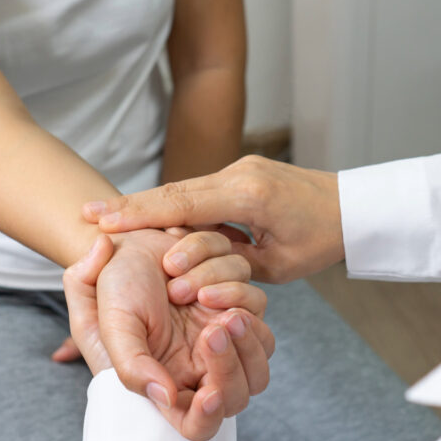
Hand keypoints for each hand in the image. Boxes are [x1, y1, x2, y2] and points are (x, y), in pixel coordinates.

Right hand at [57, 230, 273, 440]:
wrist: (127, 244)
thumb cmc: (112, 288)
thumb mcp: (106, 325)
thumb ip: (132, 366)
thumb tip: (166, 397)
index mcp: (167, 384)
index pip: (196, 426)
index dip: (207, 420)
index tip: (210, 395)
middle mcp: (200, 367)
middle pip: (240, 393)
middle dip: (232, 366)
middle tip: (214, 330)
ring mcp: (225, 338)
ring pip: (262, 354)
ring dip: (246, 334)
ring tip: (212, 301)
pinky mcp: (239, 305)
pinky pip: (258, 308)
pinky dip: (235, 290)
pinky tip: (204, 280)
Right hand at [82, 155, 343, 283]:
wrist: (353, 205)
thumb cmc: (322, 238)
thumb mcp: (279, 264)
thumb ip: (233, 265)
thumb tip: (193, 270)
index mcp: (247, 196)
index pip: (182, 205)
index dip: (139, 215)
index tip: (102, 223)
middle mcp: (238, 175)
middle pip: (173, 192)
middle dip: (130, 205)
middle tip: (87, 215)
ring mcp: (240, 170)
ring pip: (182, 190)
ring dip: (146, 204)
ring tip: (105, 216)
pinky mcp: (241, 174)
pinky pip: (198, 191)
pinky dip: (170, 203)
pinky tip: (144, 213)